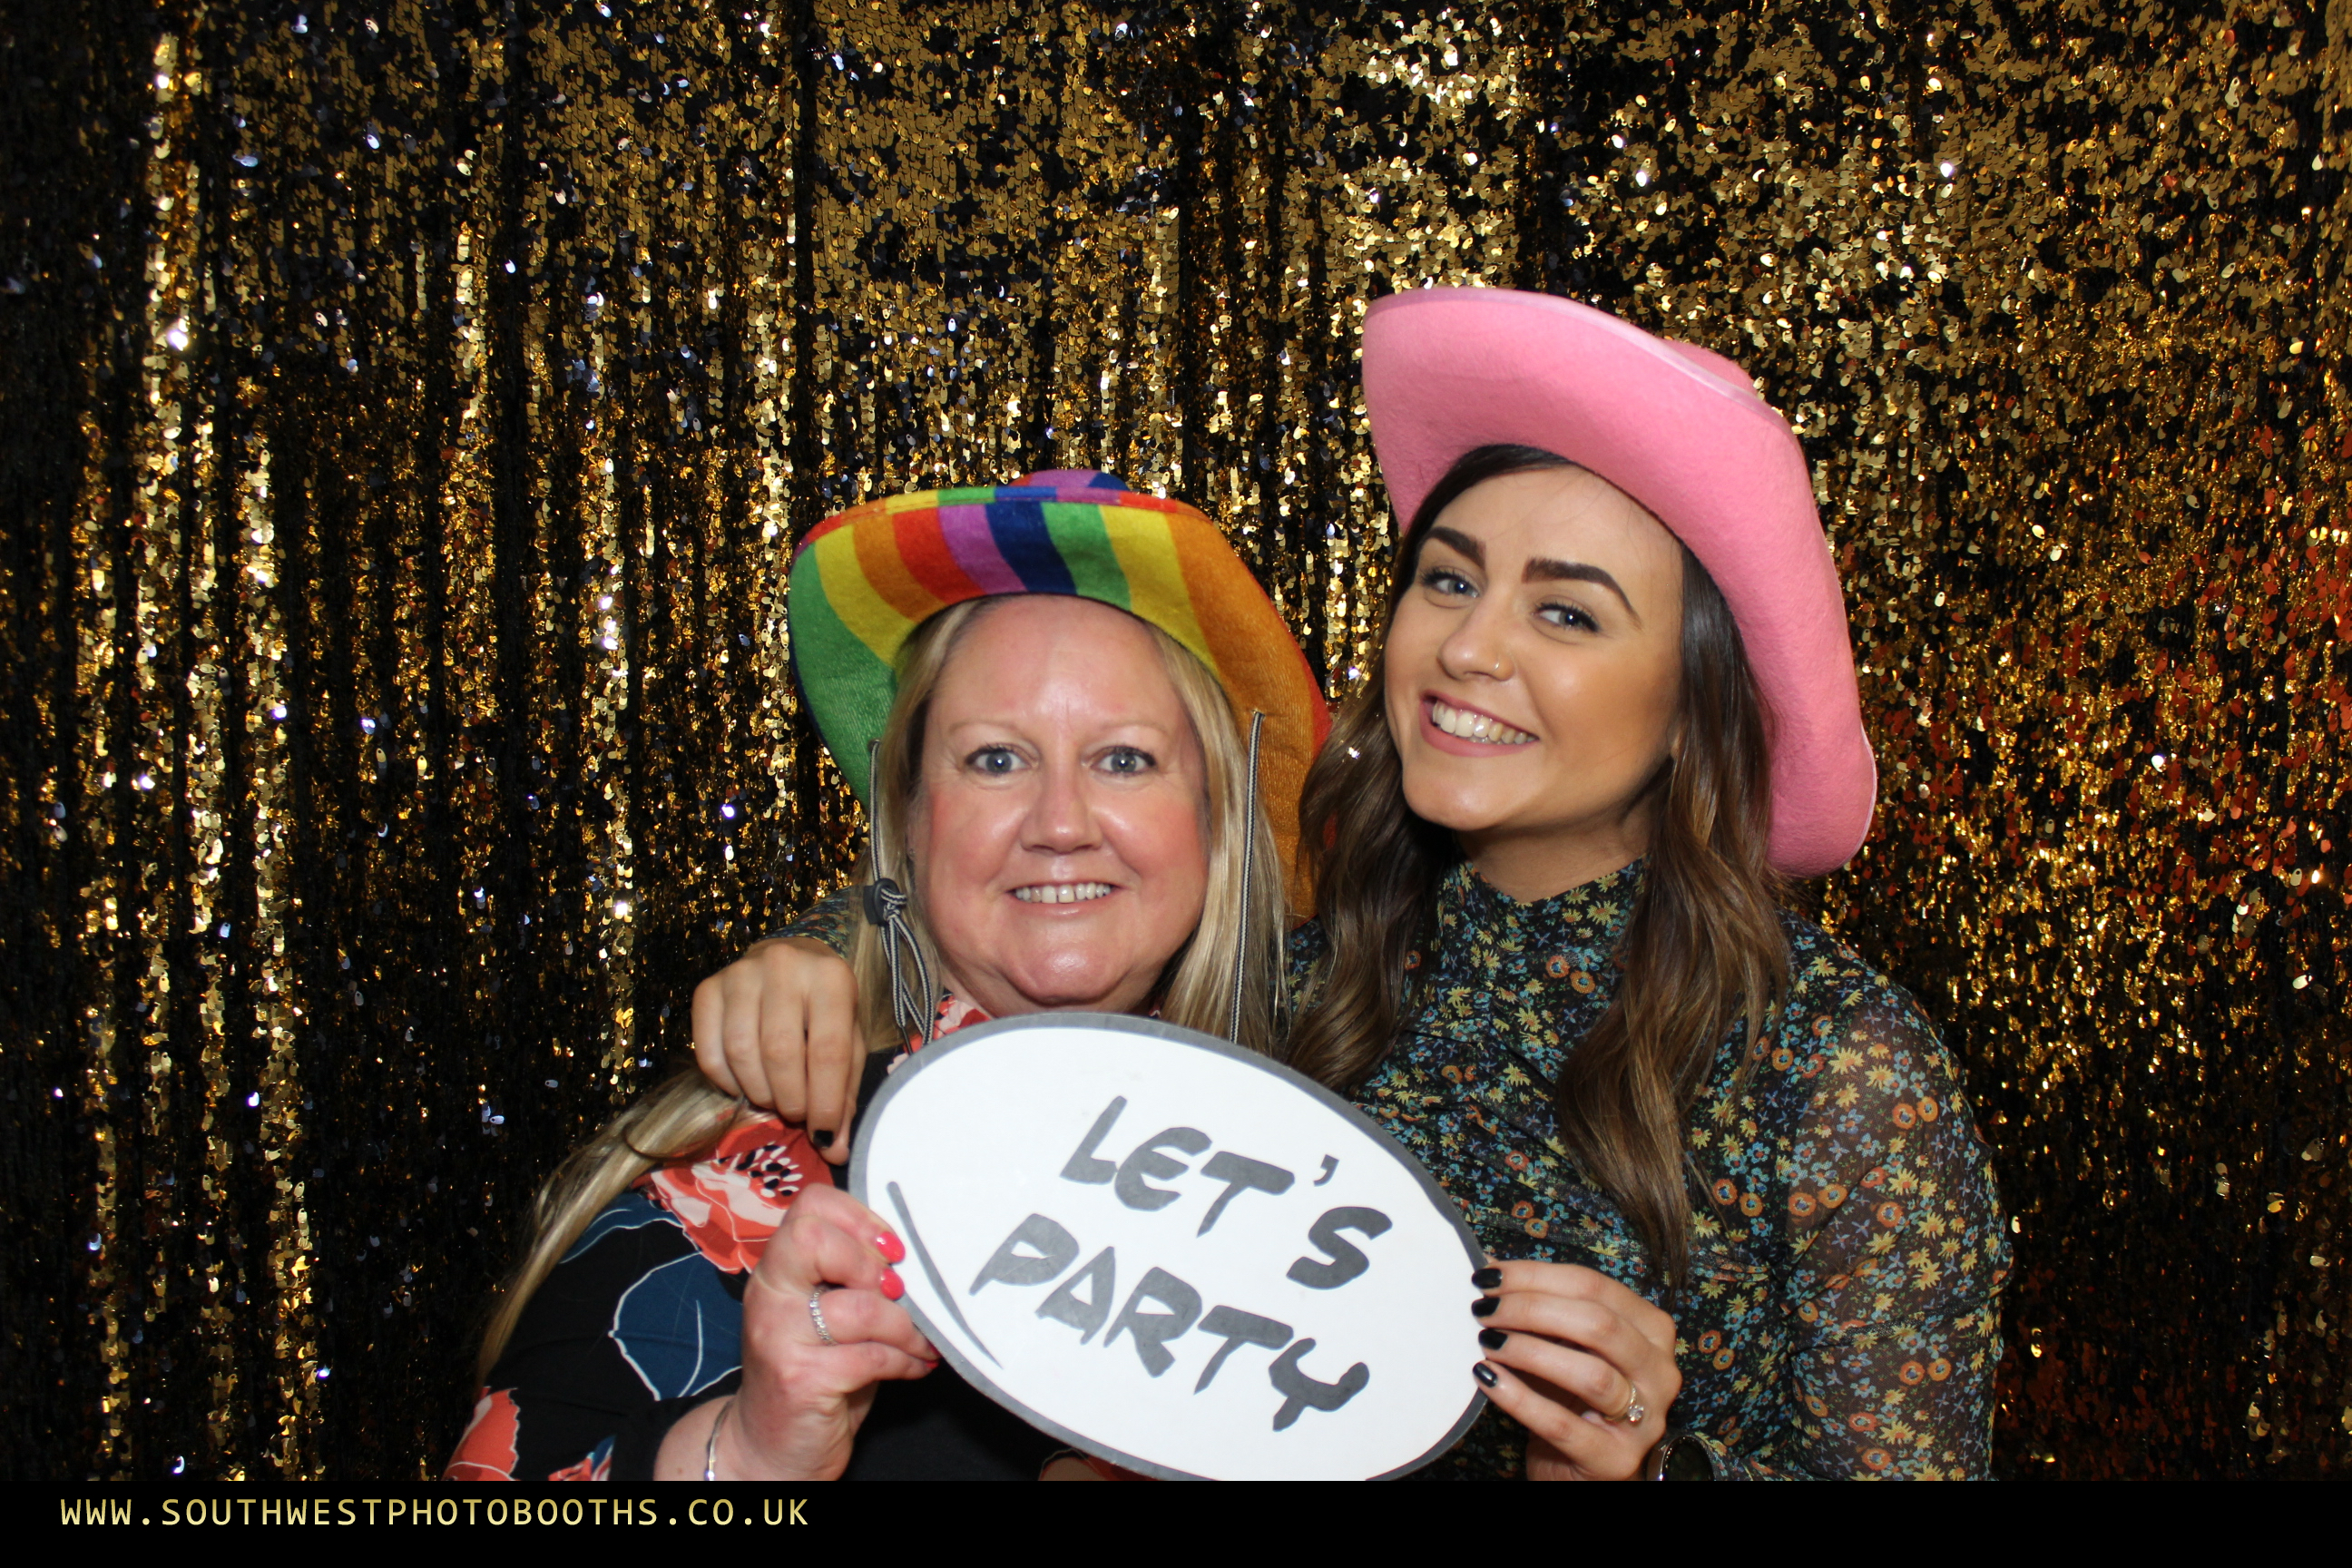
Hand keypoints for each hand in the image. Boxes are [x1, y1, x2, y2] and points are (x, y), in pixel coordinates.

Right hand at [658, 1185, 936, 1480]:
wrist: (771, 1445)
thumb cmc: (813, 1368)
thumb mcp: (824, 1312)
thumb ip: (852, 1275)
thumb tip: (916, 1251)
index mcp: (777, 1269)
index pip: (810, 1205)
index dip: (860, 1217)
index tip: (891, 1249)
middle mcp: (769, 1296)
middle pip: (813, 1238)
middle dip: (870, 1261)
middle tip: (898, 1290)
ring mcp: (780, 1338)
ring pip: (859, 1306)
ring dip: (907, 1325)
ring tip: (922, 1340)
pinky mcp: (801, 1380)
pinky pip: (871, 1356)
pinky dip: (906, 1360)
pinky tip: (916, 1365)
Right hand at [690, 936, 863, 1161]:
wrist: (791, 962)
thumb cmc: (825, 1009)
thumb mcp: (848, 1042)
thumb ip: (843, 1093)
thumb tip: (833, 1149)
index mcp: (831, 979)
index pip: (828, 1051)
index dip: (825, 1103)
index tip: (823, 1135)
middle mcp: (784, 967)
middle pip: (780, 1053)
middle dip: (789, 1099)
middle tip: (796, 1113)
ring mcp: (741, 974)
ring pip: (741, 1053)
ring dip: (759, 1092)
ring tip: (773, 1097)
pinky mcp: (707, 988)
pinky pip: (709, 1051)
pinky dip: (727, 1081)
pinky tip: (745, 1083)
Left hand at [1471, 1261, 1679, 1480]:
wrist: (1577, 1469)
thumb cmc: (1569, 1398)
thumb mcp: (1566, 1347)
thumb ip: (1544, 1311)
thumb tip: (1491, 1270)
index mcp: (1651, 1330)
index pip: (1596, 1287)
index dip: (1538, 1276)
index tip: (1490, 1276)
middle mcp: (1659, 1372)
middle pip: (1598, 1325)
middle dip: (1532, 1309)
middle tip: (1484, 1309)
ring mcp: (1644, 1420)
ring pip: (1591, 1374)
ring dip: (1529, 1350)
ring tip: (1487, 1341)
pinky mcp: (1613, 1460)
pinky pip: (1561, 1424)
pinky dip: (1520, 1398)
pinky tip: (1488, 1378)